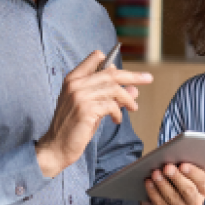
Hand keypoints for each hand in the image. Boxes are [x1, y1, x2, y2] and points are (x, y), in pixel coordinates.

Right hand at [35, 50, 152, 176]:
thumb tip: (134, 89)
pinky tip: (117, 119)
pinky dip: (118, 113)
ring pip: (114, 89)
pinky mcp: (86, 110)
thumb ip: (109, 95)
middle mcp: (76, 84)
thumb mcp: (91, 106)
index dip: (112, 63)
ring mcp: (80, 96)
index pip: (95, 57)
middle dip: (133, 76)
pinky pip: (111, 105)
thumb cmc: (74, 126)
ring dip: (128, 99)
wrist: (56, 146)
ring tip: (133, 107)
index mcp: (73, 78)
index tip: (125, 70)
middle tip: (148, 79)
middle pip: (111, 72)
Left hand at [139, 163, 204, 204]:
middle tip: (167, 167)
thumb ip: (194, 162)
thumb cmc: (180, 175)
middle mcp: (196, 203)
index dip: (193, 173)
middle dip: (176, 178)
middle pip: (188, 190)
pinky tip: (148, 182)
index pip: (202, 181)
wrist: (166, 193)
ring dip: (162, 184)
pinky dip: (153, 192)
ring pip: (172, 197)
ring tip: (155, 172)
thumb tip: (197, 155)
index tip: (183, 164)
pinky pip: (159, 204)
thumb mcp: (188, 169)